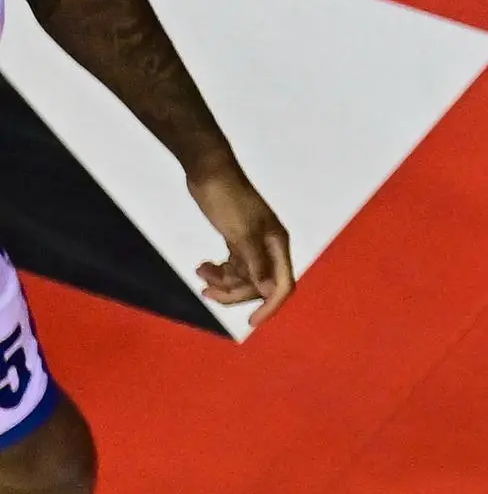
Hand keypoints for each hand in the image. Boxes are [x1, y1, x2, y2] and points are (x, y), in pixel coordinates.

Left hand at [185, 156, 295, 316]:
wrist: (209, 170)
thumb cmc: (227, 198)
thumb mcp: (240, 233)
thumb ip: (255, 263)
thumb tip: (269, 290)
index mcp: (276, 245)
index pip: (281, 286)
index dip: (269, 307)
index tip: (250, 322)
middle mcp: (269, 248)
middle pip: (259, 285)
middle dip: (234, 292)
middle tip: (207, 293)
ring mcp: (253, 244)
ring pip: (244, 277)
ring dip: (223, 281)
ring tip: (200, 273)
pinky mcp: (238, 239)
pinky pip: (233, 266)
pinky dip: (219, 270)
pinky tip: (203, 267)